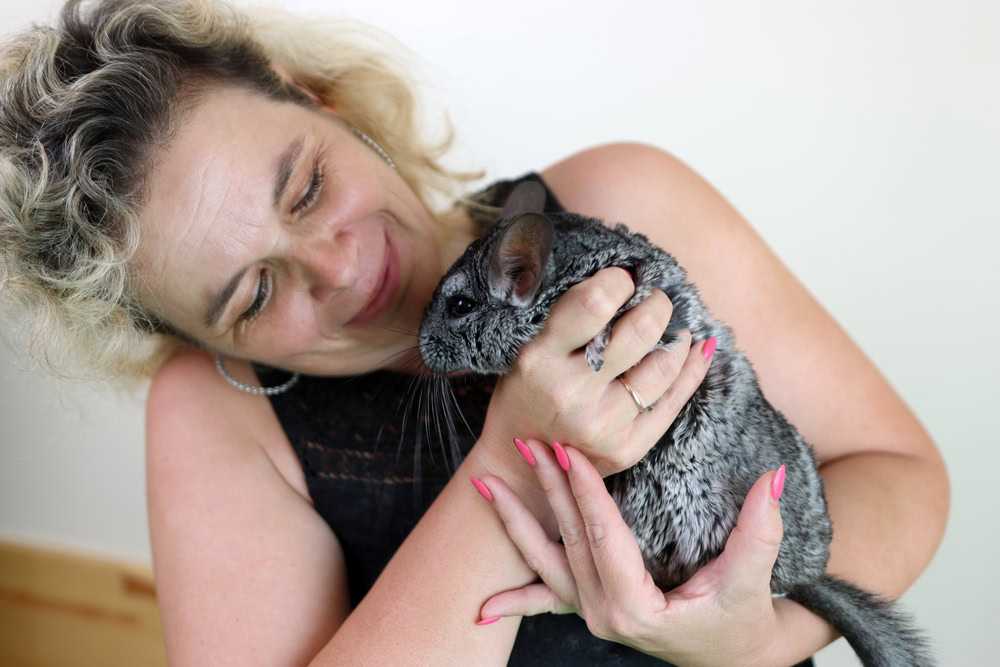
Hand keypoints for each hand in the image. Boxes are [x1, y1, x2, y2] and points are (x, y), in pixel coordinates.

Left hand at [474, 441, 786, 666]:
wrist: (731, 659)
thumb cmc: (740, 622)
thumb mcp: (752, 581)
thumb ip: (760, 531)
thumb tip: (771, 477)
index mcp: (636, 607)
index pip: (603, 537)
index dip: (586, 492)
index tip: (568, 451)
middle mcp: (604, 614)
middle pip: (568, 539)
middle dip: (546, 488)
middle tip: (529, 443)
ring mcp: (592, 613)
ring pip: (546, 561)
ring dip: (515, 521)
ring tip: (484, 485)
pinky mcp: (591, 609)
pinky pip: (546, 599)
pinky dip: (516, 599)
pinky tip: (485, 606)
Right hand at [481, 267, 716, 476]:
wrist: (520, 462)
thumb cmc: (529, 392)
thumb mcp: (533, 348)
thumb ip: (574, 317)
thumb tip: (633, 278)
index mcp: (541, 358)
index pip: (594, 302)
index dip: (619, 282)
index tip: (624, 281)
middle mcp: (570, 392)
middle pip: (640, 331)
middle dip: (657, 304)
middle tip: (655, 301)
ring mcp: (601, 425)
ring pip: (664, 366)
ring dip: (677, 338)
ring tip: (672, 329)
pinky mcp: (626, 448)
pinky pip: (673, 401)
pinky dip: (691, 368)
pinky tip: (695, 350)